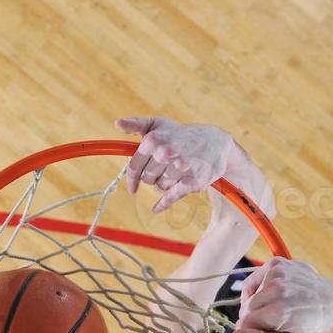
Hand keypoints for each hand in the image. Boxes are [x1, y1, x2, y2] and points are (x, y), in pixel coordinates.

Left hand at [115, 116, 274, 216]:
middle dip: (153, 176)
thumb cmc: (181, 134)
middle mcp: (166, 153)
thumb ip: (136, 125)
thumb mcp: (159, 124)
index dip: (132, 180)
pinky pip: (171, 197)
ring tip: (175, 172)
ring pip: (160, 187)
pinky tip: (157, 208)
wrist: (216, 142)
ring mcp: (180, 167)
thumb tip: (117, 124)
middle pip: (147, 179)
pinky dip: (163, 204)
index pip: (135, 167)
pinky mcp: (192, 181)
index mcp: (153, 140)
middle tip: (164, 168)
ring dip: (165, 183)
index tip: (132, 189)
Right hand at [231, 257, 332, 332]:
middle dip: (255, 316)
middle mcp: (277, 289)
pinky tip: (274, 293)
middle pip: (246, 309)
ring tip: (277, 305)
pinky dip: (259, 288)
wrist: (332, 301)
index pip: (245, 323)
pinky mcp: (276, 263)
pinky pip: (254, 280)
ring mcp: (277, 273)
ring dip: (257, 302)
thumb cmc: (310, 323)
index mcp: (279, 311)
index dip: (252, 330)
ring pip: (250, 295)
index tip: (264, 331)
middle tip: (274, 319)